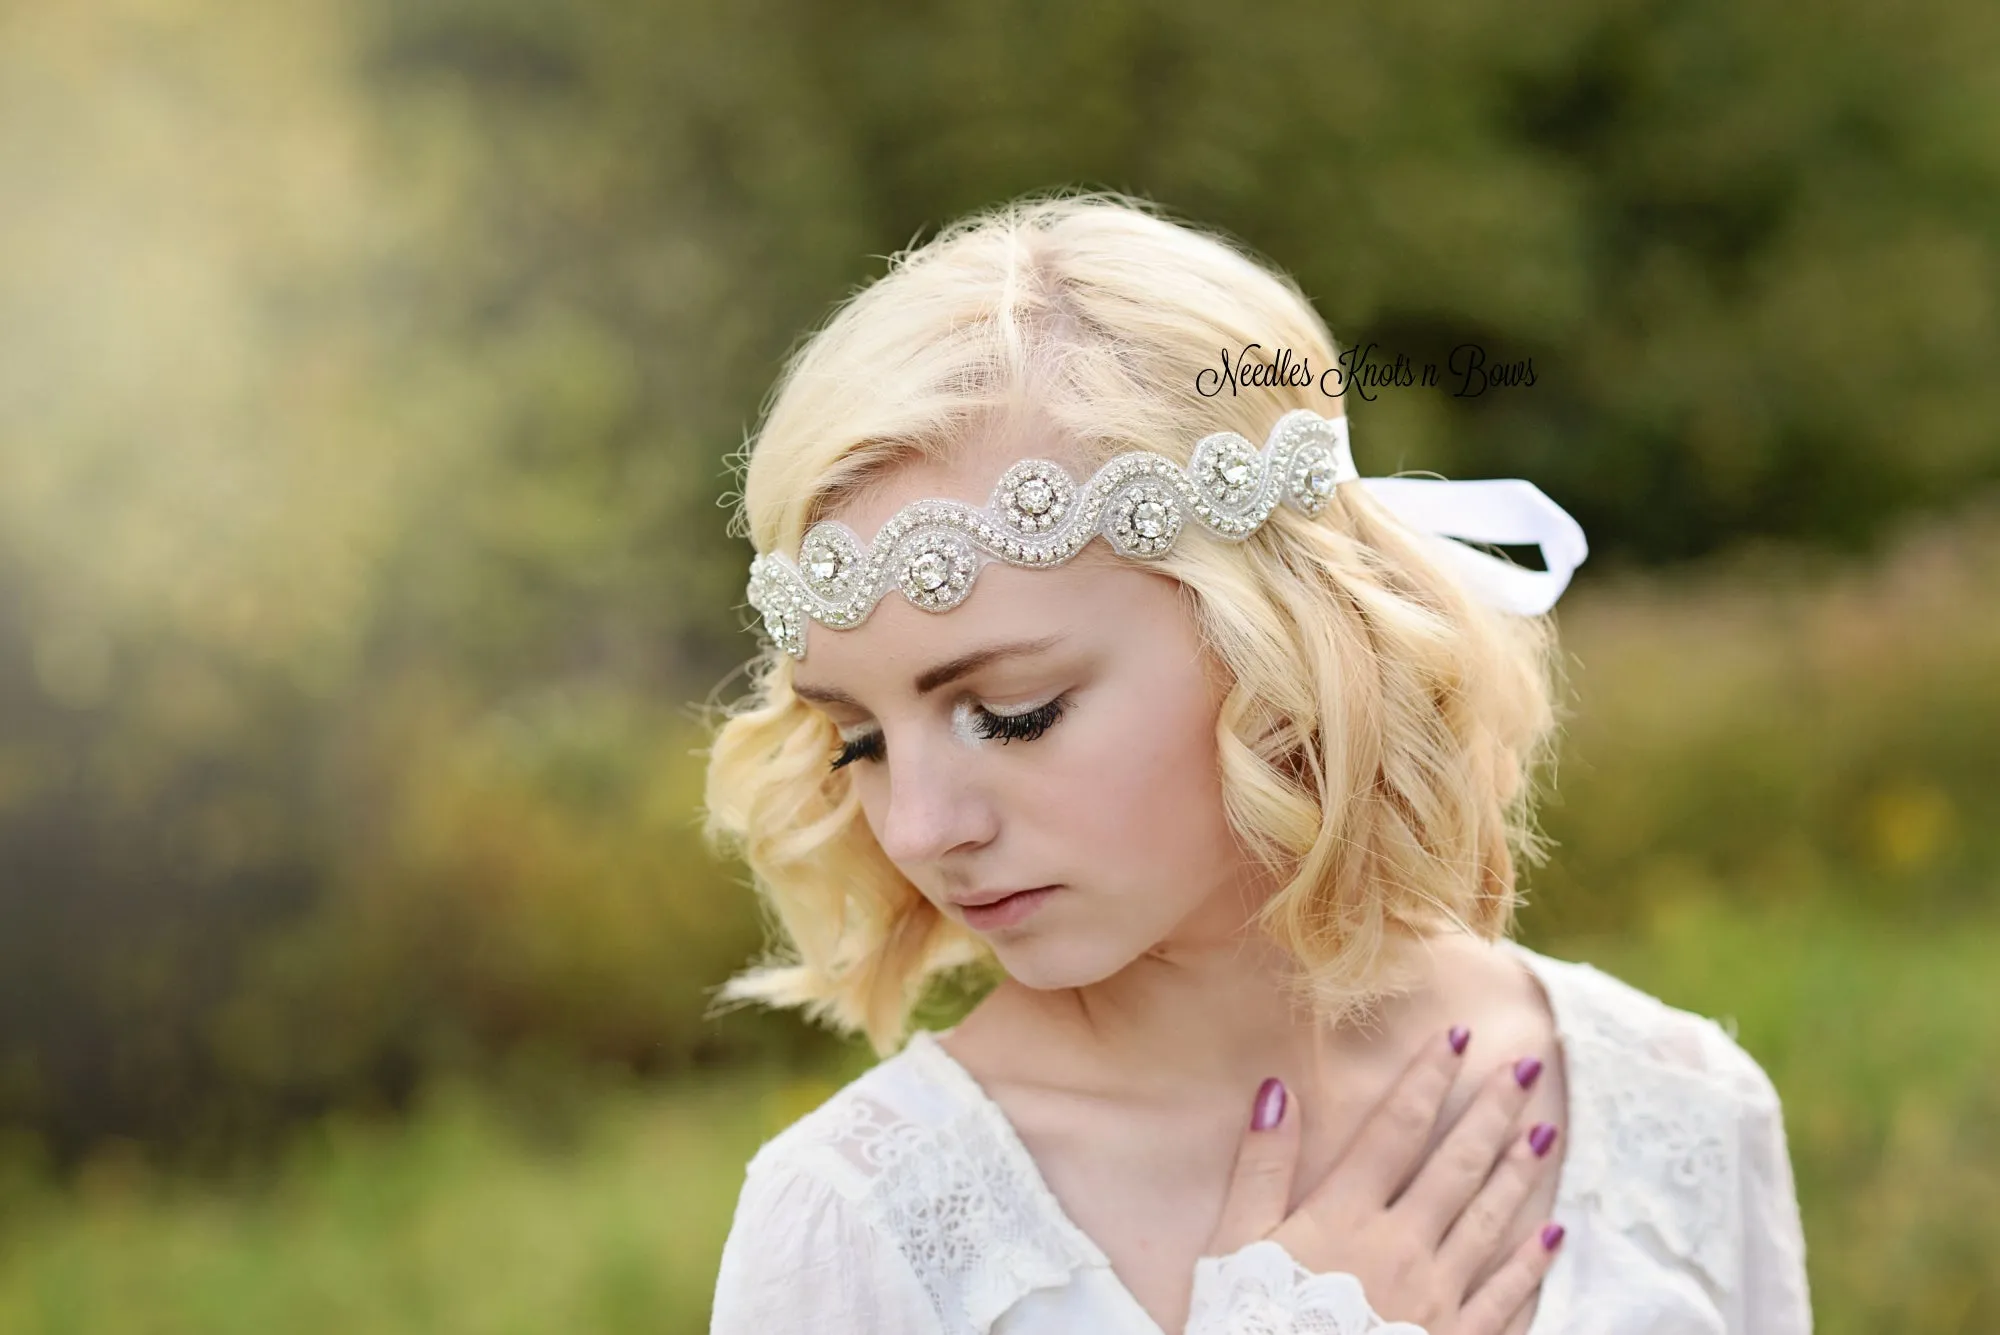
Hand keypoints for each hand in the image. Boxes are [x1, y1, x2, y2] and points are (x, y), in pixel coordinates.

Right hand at [1202, 1026, 1562, 1334]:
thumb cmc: (1250, 1326)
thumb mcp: (1234, 1245)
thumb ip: (1260, 1168)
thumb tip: (1278, 1091)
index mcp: (1344, 1216)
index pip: (1396, 1129)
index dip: (1428, 1078)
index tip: (1456, 1038)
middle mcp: (1401, 1247)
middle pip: (1456, 1164)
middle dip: (1492, 1111)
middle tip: (1526, 1065)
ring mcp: (1436, 1299)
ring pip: (1490, 1221)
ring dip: (1520, 1173)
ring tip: (1547, 1131)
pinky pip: (1505, 1298)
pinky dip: (1531, 1264)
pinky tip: (1552, 1235)